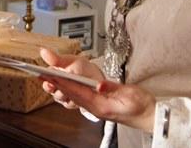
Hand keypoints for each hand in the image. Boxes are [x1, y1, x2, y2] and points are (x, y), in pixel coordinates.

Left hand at [39, 48, 155, 131]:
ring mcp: (96, 107)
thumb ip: (113, 88)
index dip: (64, 83)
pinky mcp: (99, 105)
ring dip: (61, 87)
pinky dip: (70, 89)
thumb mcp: (130, 94)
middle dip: (57, 84)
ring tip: (48, 78)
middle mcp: (96, 108)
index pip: (78, 92)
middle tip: (42, 75)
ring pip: (74, 96)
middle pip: (72, 94)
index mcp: (101, 105)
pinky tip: (64, 85)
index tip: (52, 76)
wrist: (149, 116)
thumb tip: (99, 84)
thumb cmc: (141, 105)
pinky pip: (81, 97)